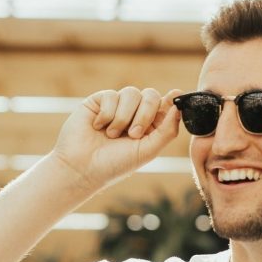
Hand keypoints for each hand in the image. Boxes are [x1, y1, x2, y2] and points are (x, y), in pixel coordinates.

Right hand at [51, 86, 182, 190]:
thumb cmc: (115, 164)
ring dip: (123, 117)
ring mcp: (117, 105)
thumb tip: (179, 107)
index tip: (176, 96)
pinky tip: (97, 127)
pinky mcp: (99, 101)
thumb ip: (167, 130)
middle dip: (144, 114)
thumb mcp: (147, 150)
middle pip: (150, 96)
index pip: (165, 105)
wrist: (82, 167)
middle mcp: (134, 113)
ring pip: (131, 93)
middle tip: (134, 134)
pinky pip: (111, 95)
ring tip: (112, 135)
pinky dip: (107, 114)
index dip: (172, 100)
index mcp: (150, 125)